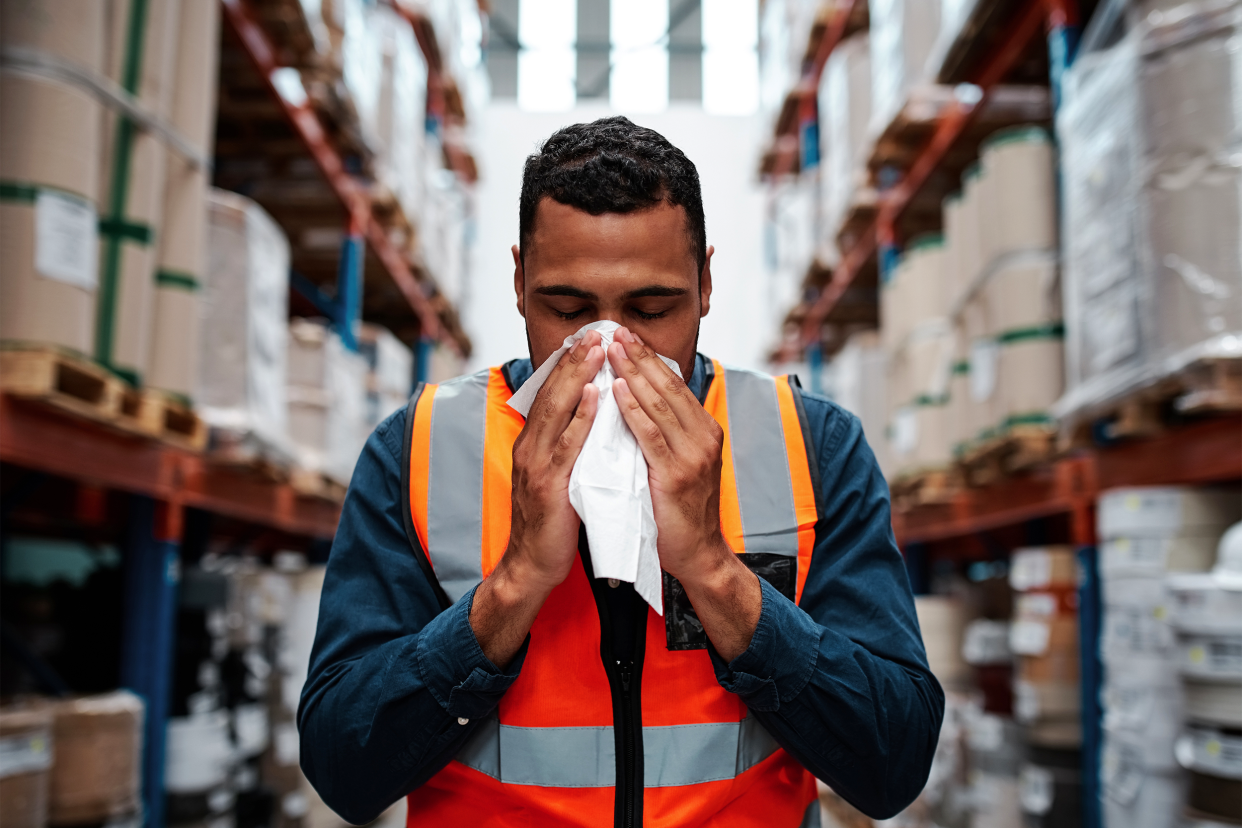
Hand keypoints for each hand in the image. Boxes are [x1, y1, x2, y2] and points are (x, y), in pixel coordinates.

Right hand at [471, 331, 602, 667]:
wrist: (530, 566)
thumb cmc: (551, 523)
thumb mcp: (557, 476)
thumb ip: (568, 448)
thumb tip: (590, 419)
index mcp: (532, 444)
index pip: (551, 395)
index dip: (568, 365)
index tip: (588, 338)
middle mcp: (529, 447)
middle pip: (552, 393)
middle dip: (574, 360)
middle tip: (596, 331)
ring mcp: (536, 465)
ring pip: (558, 411)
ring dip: (579, 377)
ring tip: (598, 350)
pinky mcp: (549, 485)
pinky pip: (568, 444)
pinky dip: (582, 417)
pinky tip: (597, 396)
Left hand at [607, 328, 760, 660]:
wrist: (699, 555)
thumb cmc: (680, 511)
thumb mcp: (678, 463)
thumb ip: (664, 434)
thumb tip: (637, 401)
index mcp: (704, 430)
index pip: (673, 385)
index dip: (649, 358)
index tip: (626, 335)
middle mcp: (704, 436)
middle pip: (667, 386)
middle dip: (640, 356)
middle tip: (615, 330)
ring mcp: (693, 455)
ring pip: (660, 404)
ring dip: (633, 373)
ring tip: (612, 349)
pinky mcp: (677, 475)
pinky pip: (651, 435)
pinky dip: (633, 410)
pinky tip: (617, 391)